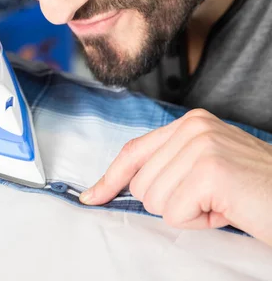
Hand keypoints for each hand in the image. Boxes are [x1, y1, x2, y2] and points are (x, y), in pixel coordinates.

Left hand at [80, 108, 271, 245]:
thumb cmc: (255, 191)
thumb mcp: (207, 169)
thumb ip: (171, 166)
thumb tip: (126, 186)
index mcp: (190, 123)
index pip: (135, 150)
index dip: (110, 177)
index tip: (92, 196)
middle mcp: (192, 126)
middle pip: (141, 182)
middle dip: (171, 203)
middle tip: (211, 200)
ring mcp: (201, 145)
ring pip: (154, 200)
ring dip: (188, 213)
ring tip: (221, 203)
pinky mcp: (209, 170)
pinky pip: (175, 213)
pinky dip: (199, 223)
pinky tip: (225, 210)